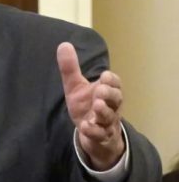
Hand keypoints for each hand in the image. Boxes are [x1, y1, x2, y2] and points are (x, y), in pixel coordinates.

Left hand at [57, 42, 124, 169]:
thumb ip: (70, 68)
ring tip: (96, 106)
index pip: (114, 82)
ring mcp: (106, 122)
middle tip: (99, 91)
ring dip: (103, 111)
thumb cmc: (86, 106)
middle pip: (117, 99)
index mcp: (106, 91)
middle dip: (109, 94)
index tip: (103, 76)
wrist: (92, 134)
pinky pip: (100, 135)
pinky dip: (93, 131)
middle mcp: (110, 106)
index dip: (111, 80)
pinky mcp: (100, 137)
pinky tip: (84, 126)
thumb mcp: (75, 87)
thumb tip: (63, 44)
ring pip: (110, 117)